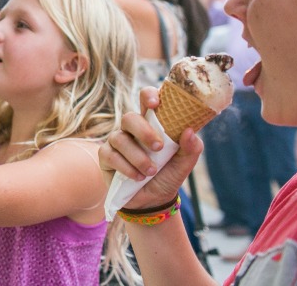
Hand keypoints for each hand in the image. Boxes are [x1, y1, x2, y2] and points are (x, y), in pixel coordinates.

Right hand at [99, 87, 203, 208]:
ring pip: (119, 138)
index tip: (155, 104)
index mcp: (151, 123)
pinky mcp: (105, 156)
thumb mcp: (184, 164)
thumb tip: (190, 131)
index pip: (146, 99)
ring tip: (151, 172)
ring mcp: (116, 142)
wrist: (153, 201)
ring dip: (138, 156)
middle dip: (143, 131)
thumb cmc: (167, 176)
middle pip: (129, 117)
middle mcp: (131, 129)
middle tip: (158, 148)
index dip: (148, 96)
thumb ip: (191, 148)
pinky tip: (137, 177)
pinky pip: (110, 155)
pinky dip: (126, 167)